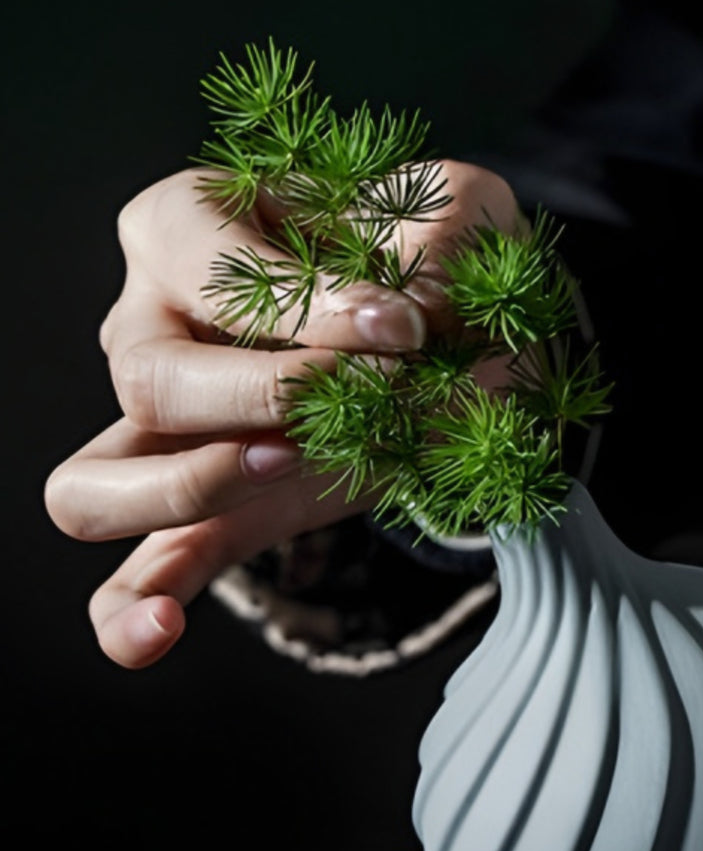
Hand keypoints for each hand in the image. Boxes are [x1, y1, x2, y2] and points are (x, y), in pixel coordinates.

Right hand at [45, 162, 519, 667]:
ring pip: (93, 485)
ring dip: (190, 489)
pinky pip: (133, 576)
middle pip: (149, 380)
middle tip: (381, 388)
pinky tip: (162, 634)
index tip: (403, 327)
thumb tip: (407, 319)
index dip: (303, 304)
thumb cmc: (435, 257)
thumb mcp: (460, 215)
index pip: (199, 262)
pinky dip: (131, 613)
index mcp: (187, 228)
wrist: (460, 337)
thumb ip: (444, 239)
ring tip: (287, 466)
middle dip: (270, 395)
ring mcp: (163, 434)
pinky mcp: (210, 515)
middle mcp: (150, 328)